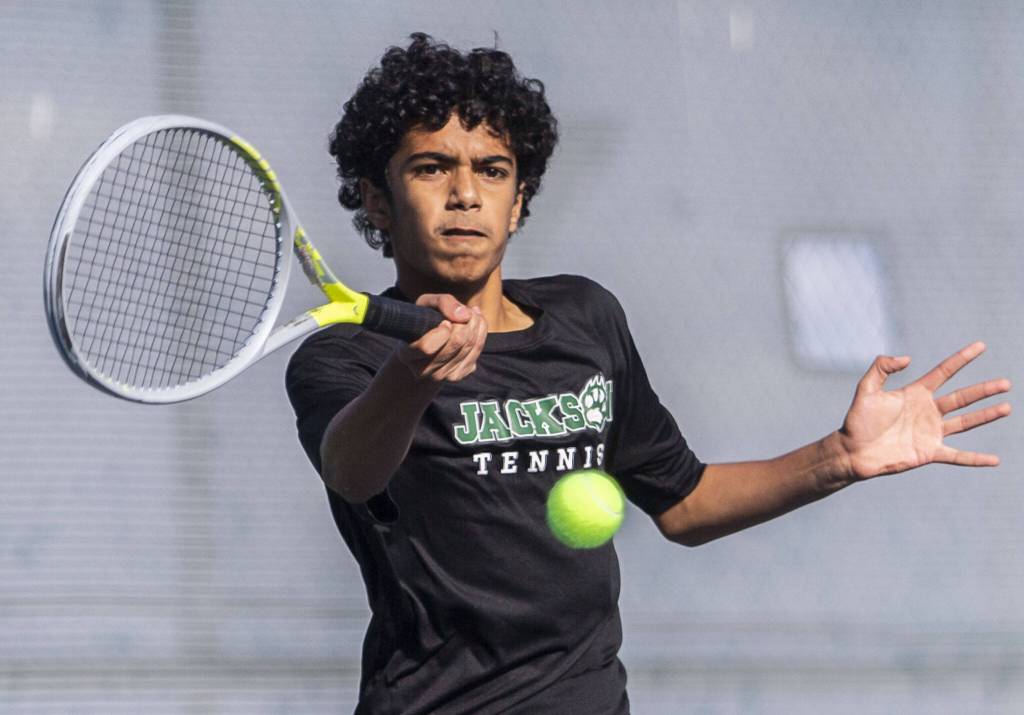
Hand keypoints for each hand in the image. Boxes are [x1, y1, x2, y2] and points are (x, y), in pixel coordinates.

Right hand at [394, 294, 486, 382]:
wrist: (425, 348)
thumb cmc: (424, 322)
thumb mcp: (426, 305)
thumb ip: (443, 303)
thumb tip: (465, 315)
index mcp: (407, 354)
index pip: (427, 347)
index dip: (442, 331)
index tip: (445, 322)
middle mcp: (423, 370)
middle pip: (456, 343)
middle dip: (465, 321)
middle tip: (464, 311)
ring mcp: (441, 376)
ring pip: (470, 346)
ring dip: (475, 323)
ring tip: (471, 313)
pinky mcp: (458, 376)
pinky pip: (477, 351)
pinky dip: (481, 332)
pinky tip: (475, 322)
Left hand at [837, 342, 1011, 479]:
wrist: (852, 451)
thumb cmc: (857, 420)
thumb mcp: (866, 388)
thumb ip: (881, 367)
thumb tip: (907, 358)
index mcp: (915, 393)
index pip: (944, 372)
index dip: (962, 359)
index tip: (980, 346)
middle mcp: (927, 411)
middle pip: (962, 397)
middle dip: (984, 390)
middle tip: (1006, 382)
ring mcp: (930, 432)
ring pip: (965, 422)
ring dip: (986, 415)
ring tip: (1006, 407)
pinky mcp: (929, 452)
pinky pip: (957, 456)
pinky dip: (975, 459)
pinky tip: (994, 460)